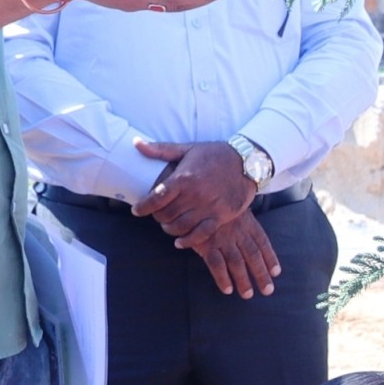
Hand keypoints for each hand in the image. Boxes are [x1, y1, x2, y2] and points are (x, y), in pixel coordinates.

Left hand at [136, 140, 256, 237]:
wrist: (248, 161)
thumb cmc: (215, 154)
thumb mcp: (187, 149)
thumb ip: (161, 149)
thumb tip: (136, 143)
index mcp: (184, 178)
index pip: (156, 198)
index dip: (142, 207)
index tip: (136, 211)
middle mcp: (195, 194)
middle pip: (166, 215)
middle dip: (157, 217)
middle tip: (157, 215)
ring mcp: (209, 207)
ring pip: (181, 227)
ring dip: (170, 229)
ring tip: (168, 226)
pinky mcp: (222, 216)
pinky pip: (201, 234)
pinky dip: (188, 241)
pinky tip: (180, 242)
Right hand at [181, 208, 283, 298]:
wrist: (193, 192)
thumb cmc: (213, 200)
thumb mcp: (233, 206)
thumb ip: (242, 220)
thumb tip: (249, 234)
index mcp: (246, 222)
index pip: (262, 242)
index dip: (270, 257)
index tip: (276, 272)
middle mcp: (237, 232)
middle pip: (253, 256)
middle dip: (261, 274)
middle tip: (267, 291)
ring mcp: (222, 238)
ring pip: (237, 262)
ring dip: (243, 280)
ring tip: (248, 294)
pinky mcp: (206, 244)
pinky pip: (216, 264)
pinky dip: (222, 278)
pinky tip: (227, 289)